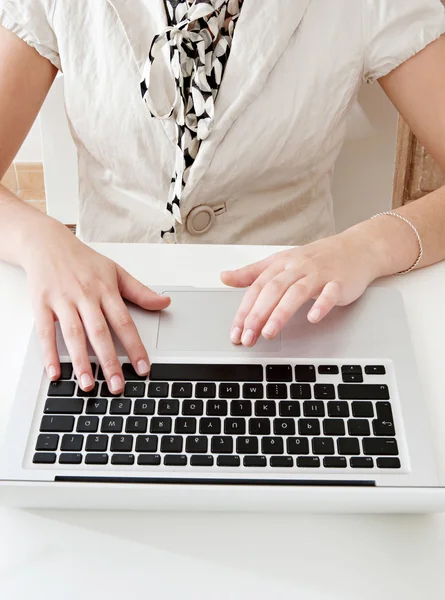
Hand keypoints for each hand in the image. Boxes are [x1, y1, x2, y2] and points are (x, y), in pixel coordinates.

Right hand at [21, 220, 169, 392]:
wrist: (48, 243)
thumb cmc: (83, 260)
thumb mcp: (116, 272)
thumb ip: (140, 291)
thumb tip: (165, 302)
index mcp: (106, 290)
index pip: (125, 322)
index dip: (135, 347)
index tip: (143, 368)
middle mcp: (85, 296)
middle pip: (100, 333)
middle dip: (110, 362)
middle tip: (117, 386)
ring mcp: (63, 301)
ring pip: (74, 335)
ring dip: (81, 362)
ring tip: (88, 384)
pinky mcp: (42, 304)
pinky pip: (45, 332)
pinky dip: (49, 353)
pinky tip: (55, 372)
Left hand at [221, 231, 382, 346]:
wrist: (358, 248)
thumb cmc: (318, 258)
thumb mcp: (281, 261)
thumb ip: (253, 273)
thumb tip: (224, 276)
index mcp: (281, 264)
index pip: (257, 287)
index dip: (244, 310)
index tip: (235, 331)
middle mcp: (298, 267)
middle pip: (273, 290)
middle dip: (257, 315)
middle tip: (247, 337)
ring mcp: (319, 274)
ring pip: (297, 293)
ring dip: (281, 313)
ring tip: (268, 333)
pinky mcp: (340, 282)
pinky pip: (330, 294)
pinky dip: (321, 305)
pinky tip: (312, 318)